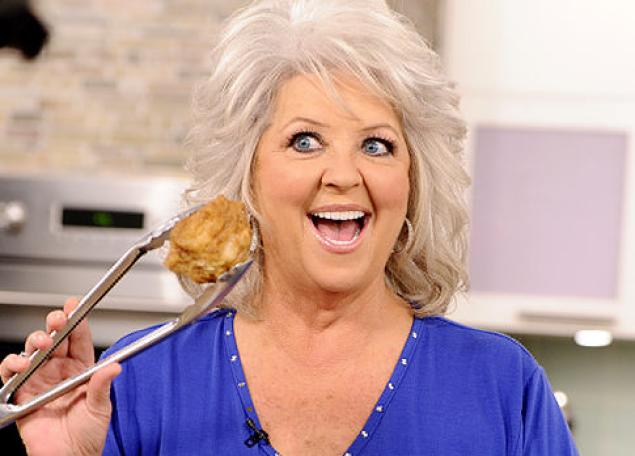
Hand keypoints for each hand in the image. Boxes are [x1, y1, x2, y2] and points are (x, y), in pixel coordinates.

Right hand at [0, 298, 120, 455]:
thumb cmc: (87, 434)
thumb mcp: (100, 408)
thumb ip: (102, 386)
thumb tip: (114, 367)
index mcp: (81, 369)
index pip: (78, 338)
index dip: (77, 320)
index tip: (75, 306)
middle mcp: (59, 371)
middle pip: (55, 338)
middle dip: (55, 323)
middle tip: (59, 319)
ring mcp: (39, 380)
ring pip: (32, 350)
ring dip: (35, 341)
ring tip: (43, 343)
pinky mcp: (21, 393)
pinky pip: (11, 373)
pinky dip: (12, 364)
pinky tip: (22, 364)